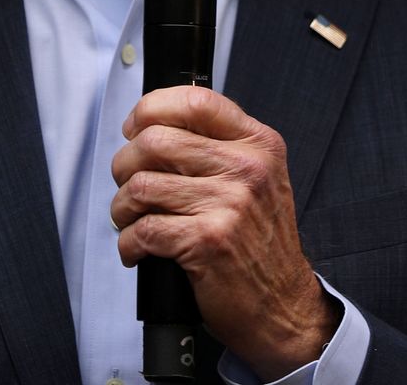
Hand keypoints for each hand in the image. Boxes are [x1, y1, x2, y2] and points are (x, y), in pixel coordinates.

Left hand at [110, 87, 335, 378]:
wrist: (284, 306)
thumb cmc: (260, 244)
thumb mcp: (257, 179)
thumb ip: (216, 146)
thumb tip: (150, 124)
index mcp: (258, 144)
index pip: (195, 100)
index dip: (151, 108)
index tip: (134, 128)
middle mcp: (247, 169)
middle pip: (155, 140)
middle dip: (125, 165)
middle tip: (129, 185)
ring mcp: (229, 205)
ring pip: (141, 185)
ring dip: (122, 208)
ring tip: (131, 220)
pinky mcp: (207, 241)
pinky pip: (143, 229)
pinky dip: (129, 243)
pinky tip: (138, 249)